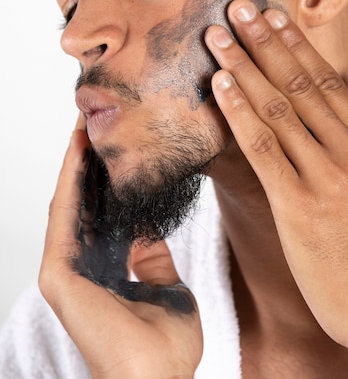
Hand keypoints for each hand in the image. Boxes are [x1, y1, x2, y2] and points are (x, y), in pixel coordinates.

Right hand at [39, 115, 202, 378]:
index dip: (108, 178)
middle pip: (85, 202)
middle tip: (97, 121)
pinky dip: (70, 182)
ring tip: (85, 125)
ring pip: (70, 202)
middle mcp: (83, 265)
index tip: (118, 144)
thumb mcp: (166, 286)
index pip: (104, 212)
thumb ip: (153, 256)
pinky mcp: (59, 274)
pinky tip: (77, 151)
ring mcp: (68, 270)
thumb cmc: (165, 347)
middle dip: (90, 162)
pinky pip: (65, 216)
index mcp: (106, 269)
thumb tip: (150, 228)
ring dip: (77, 163)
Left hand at [205, 0, 347, 377]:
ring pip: (277, 107)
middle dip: (264, 42)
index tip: (271, 16)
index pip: (327, 80)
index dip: (295, 45)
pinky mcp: (301, 204)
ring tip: (218, 36)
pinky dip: (239, 111)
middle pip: (299, 83)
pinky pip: (263, 146)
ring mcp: (328, 176)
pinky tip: (219, 85)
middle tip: (236, 8)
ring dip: (244, 66)